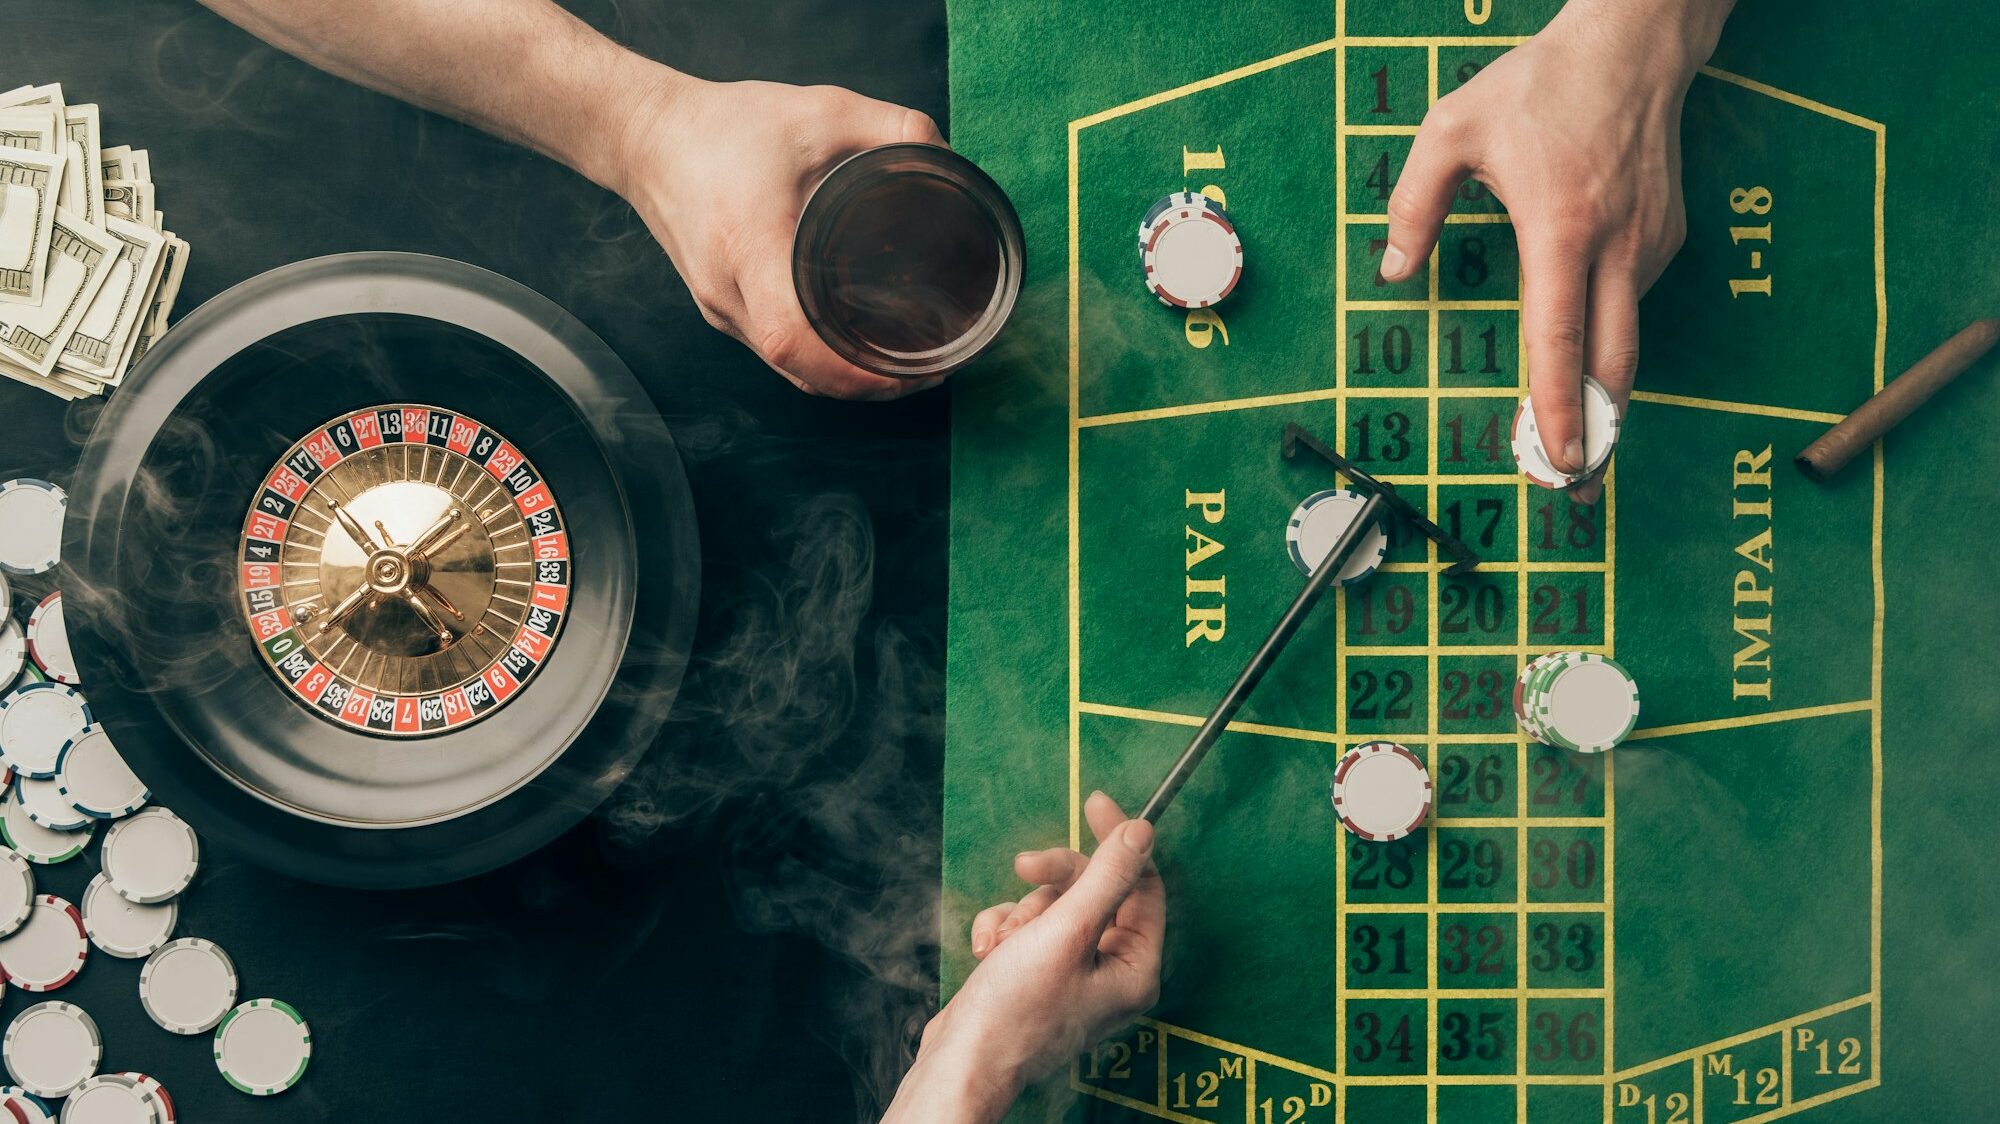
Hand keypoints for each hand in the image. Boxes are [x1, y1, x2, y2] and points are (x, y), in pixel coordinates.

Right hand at [612, 76, 947, 399]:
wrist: (647, 138)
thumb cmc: (727, 126)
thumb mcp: (820, 110)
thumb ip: (891, 127)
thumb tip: (947, 159)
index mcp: (749, 244)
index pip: (793, 336)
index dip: (850, 369)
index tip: (906, 371)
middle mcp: (728, 291)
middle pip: (799, 368)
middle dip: (867, 384)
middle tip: (930, 368)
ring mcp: (718, 307)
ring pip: (787, 369)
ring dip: (844, 379)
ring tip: (904, 363)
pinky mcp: (718, 309)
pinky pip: (774, 353)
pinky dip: (818, 361)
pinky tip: (855, 346)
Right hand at [882, 792, 1164, 1122]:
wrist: (962, 1062)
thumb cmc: (1016, 1009)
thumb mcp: (1066, 931)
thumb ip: (1107, 877)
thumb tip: (1141, 832)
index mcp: (1135, 967)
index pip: (1142, 884)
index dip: (1117, 840)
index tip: (1092, 802)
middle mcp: (1110, 972)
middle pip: (1093, 890)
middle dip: (1053, 882)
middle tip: (1025, 866)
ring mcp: (1072, 976)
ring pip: (1053, 906)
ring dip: (1021, 913)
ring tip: (1004, 942)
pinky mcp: (1036, 977)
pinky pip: (1026, 929)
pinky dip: (1002, 931)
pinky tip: (986, 951)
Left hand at [1380, 0, 1727, 501]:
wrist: (1633, 46)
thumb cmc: (1536, 86)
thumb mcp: (1451, 130)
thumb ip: (1413, 205)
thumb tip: (1392, 272)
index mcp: (1560, 225)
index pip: (1558, 335)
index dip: (1554, 405)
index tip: (1556, 458)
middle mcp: (1616, 244)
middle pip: (1613, 363)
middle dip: (1595, 433)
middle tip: (1574, 489)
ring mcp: (1651, 243)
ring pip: (1630, 341)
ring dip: (1606, 399)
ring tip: (1577, 448)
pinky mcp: (1668, 238)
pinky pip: (1634, 303)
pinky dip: (1612, 341)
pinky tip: (1588, 360)